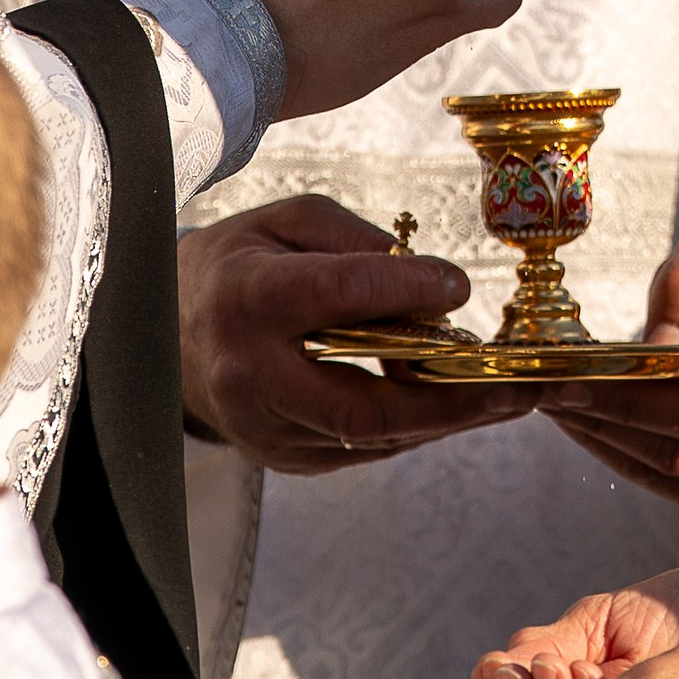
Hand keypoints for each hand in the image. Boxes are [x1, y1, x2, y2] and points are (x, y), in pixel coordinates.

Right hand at [179, 194, 536, 474]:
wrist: (164, 333)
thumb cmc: (240, 264)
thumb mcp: (287, 221)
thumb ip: (353, 239)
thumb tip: (423, 278)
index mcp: (248, 299)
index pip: (341, 297)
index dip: (409, 292)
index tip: (460, 286)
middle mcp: (250, 374)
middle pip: (362, 404)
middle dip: (448, 400)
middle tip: (514, 387)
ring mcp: (262, 428)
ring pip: (367, 437)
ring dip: (443, 420)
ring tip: (506, 399)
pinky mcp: (279, 456)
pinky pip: (358, 449)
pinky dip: (412, 428)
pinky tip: (453, 406)